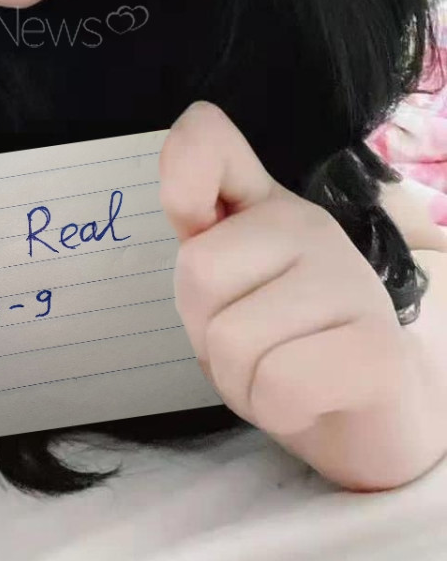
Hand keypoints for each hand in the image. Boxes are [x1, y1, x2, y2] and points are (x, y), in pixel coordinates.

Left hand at [159, 101, 409, 437]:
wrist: (371, 419)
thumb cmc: (285, 346)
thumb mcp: (228, 286)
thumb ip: (201, 234)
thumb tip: (185, 203)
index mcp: (266, 207)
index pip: (207, 141)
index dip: (181, 170)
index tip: (192, 215)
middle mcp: (310, 227)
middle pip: (197, 271)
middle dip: (205, 333)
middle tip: (250, 348)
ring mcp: (349, 281)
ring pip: (232, 340)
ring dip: (240, 383)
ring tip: (278, 376)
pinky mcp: (378, 349)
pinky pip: (279, 384)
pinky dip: (276, 410)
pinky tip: (307, 401)